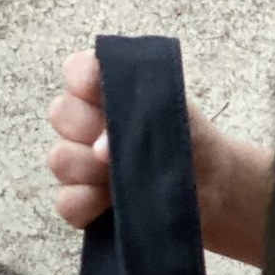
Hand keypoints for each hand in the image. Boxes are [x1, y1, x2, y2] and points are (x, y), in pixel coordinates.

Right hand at [45, 48, 272, 266]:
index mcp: (107, 90)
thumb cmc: (192, 142)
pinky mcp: (83, 203)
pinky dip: (87, 203)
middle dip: (89, 127)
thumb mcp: (177, 115)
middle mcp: (87, 123)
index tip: (103, 95)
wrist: (213, 187)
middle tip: (121, 142)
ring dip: (90, 168)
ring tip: (125, 176)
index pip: (76, 70)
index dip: (85, 80)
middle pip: (60, 113)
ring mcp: (81, 164)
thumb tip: (101, 149)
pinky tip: (110, 203)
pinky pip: (66, 202)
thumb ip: (140, 116)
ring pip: (60, 158)